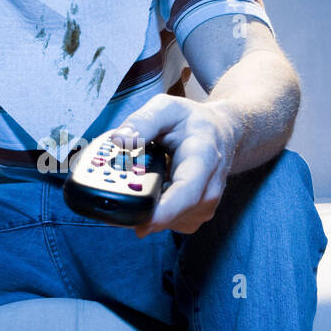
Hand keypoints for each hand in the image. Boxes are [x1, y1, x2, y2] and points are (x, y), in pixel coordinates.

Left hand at [111, 95, 240, 237]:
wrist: (221, 134)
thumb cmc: (192, 121)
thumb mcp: (167, 108)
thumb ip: (142, 121)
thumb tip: (118, 140)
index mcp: (204, 159)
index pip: (188, 192)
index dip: (164, 211)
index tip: (140, 223)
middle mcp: (209, 188)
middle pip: (174, 215)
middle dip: (139, 211)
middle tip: (109, 200)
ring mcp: (203, 206)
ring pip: (167, 222)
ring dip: (142, 210)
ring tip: (128, 186)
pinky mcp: (194, 216)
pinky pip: (167, 223)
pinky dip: (150, 212)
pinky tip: (143, 193)